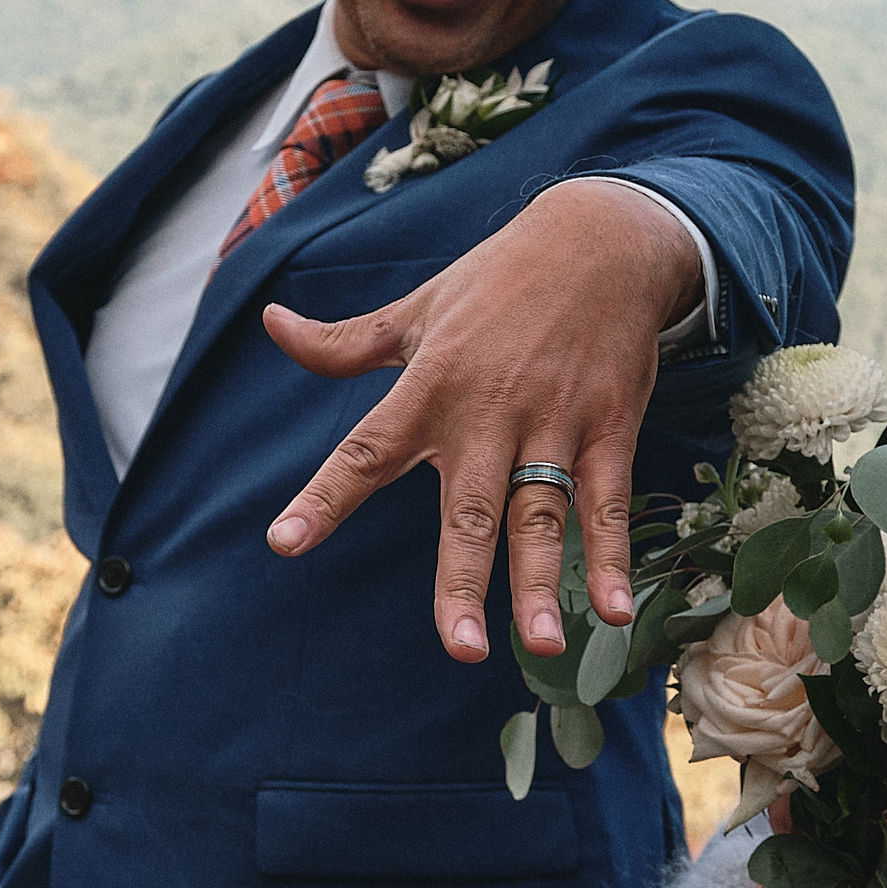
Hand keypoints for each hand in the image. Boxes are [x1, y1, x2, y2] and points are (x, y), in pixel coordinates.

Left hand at [261, 180, 703, 662]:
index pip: (366, 451)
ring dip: (543, 584)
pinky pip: (608, 503)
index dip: (325, 498)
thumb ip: (345, 342)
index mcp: (429, 386)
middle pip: (470, 510)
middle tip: (457, 648)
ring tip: (542, 646)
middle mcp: (488, 413)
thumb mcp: (418, 308)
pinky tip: (615, 611)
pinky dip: (612, 555)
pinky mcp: (607, 429)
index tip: (284, 544)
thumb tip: (271, 327)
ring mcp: (552, 425)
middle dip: (463, 581)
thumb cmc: (498, 280)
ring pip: (543, 516)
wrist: (601, 239)